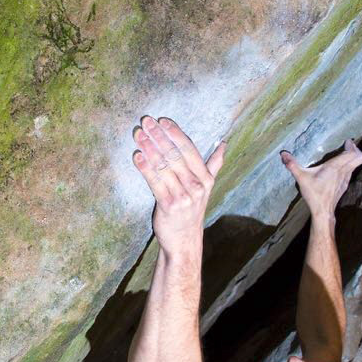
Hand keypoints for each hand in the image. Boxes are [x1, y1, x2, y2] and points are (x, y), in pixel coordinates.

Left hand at [133, 116, 225, 255]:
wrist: (184, 240)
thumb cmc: (192, 211)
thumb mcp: (206, 187)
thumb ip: (213, 164)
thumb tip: (224, 144)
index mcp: (206, 178)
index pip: (190, 149)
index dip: (175, 133)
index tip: (163, 120)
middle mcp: (196, 186)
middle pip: (175, 154)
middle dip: (159, 136)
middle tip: (147, 121)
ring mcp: (183, 196)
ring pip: (164, 166)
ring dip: (149, 148)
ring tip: (138, 134)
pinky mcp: (168, 205)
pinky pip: (155, 182)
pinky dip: (145, 168)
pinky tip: (137, 156)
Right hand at [281, 137, 361, 219]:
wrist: (323, 211)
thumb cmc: (314, 194)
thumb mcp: (301, 178)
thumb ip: (293, 165)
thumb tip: (283, 154)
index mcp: (335, 167)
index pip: (353, 154)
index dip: (353, 146)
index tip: (347, 142)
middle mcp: (343, 172)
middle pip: (359, 158)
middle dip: (355, 150)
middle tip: (347, 145)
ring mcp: (345, 179)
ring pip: (355, 165)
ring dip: (352, 158)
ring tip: (344, 154)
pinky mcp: (344, 186)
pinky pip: (351, 172)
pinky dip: (349, 166)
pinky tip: (339, 168)